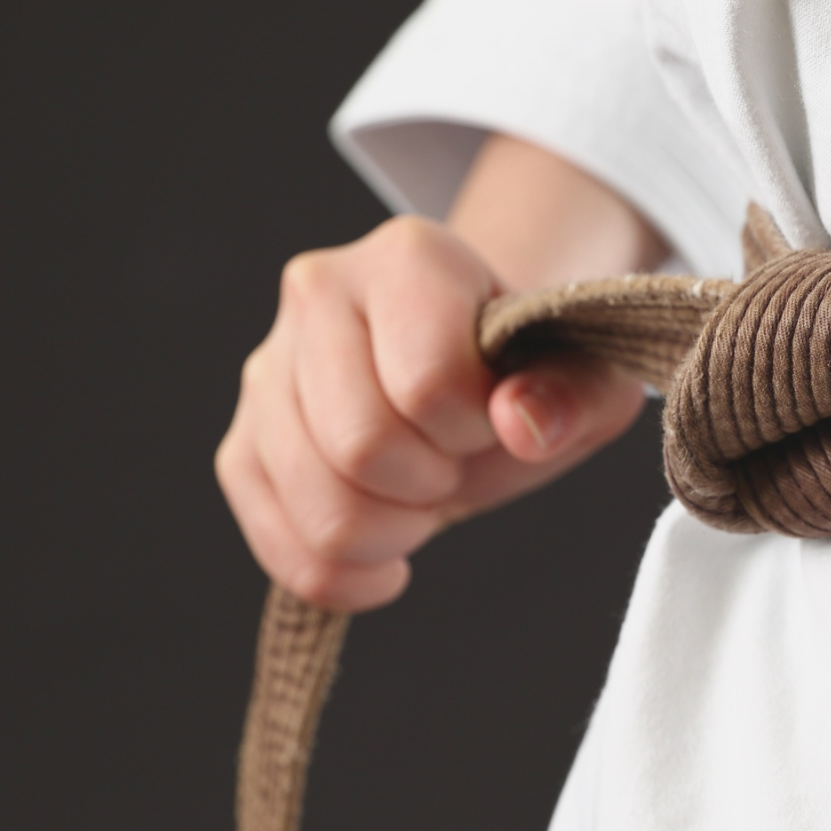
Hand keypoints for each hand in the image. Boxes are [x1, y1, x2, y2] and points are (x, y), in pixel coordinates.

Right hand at [216, 215, 644, 609]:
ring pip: (317, 504)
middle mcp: (319, 293)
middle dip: (431, 483)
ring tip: (423, 493)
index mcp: (410, 257)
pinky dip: (345, 572)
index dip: (474, 426)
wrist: (477, 381)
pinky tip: (387, 551)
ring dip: (392, 531)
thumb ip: (574, 394)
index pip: (427, 381)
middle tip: (455, 460)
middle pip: (360, 445)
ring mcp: (267, 370)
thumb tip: (520, 424)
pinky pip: (279, 544)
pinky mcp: (243, 447)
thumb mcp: (587, 378)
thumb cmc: (527, 372)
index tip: (491, 414)